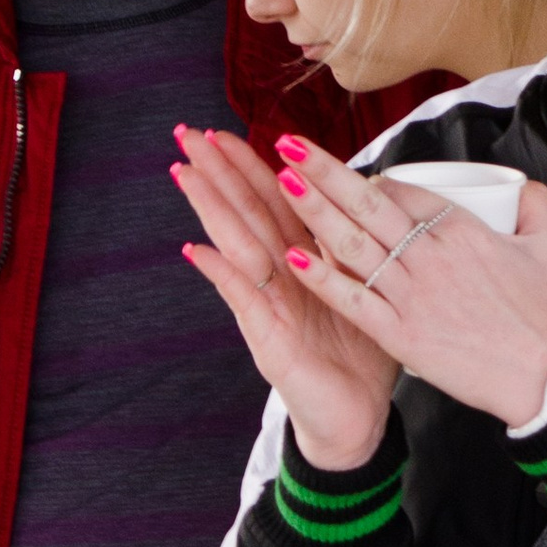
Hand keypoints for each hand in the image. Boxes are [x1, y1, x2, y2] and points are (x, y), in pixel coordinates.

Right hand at [173, 127, 399, 474]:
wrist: (359, 417)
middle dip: (217, 173)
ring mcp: (268, 307)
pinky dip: (221, 275)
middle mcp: (278, 279)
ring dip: (210, 209)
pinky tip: (196, 251)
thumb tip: (353, 197)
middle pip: (245, 214)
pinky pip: (243, 301)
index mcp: (303, 262)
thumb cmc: (361, 352)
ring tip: (184, 173)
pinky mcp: (268, 339)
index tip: (227, 129)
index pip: (271, 202)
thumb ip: (348, 247)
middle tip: (188, 134)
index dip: (250, 165)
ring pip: (236, 246)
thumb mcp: (362, 286)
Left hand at [269, 140, 546, 446]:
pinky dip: (323, 279)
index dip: (369, 179)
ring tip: (282, 181)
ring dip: (314, 210)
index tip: (346, 175)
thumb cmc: (545, 316)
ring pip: (352, 245)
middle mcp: (429, 255)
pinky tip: (295, 256)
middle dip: (324, 171)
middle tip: (291, 144)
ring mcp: (411, 295)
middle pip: (367, 204)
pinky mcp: (401, 335)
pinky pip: (353, 301)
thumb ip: (534, 206)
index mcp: (461, 229)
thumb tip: (522, 185)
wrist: (546, 377)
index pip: (403, 190)